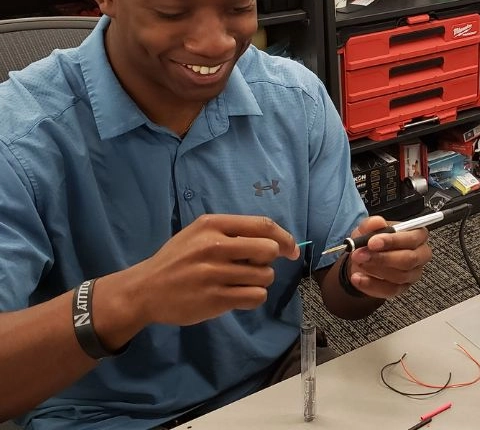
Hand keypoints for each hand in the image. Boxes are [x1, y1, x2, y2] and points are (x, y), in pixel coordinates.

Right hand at [132, 214, 297, 325]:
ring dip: (259, 281)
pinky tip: (237, 296)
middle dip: (268, 261)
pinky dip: (253, 297)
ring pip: (264, 276)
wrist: (144, 290)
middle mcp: (213, 246)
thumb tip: (277, 242)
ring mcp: (214, 273)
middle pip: (268, 250)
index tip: (291, 250)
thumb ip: (233, 234)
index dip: (284, 238)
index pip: (262, 225)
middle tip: (254, 268)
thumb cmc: (177, 260)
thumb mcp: (198, 234)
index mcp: (212, 224)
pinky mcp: (214, 298)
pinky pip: (255, 297)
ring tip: (239, 282)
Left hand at [346, 216, 431, 298]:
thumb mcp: (368, 228)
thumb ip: (372, 224)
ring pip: (399, 276)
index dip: (392, 241)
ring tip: (358, 262)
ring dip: (375, 269)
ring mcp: (412, 274)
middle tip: (361, 254)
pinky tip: (358, 278)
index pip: (412, 239)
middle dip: (383, 258)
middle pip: (409, 260)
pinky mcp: (402, 288)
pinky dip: (371, 285)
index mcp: (418, 235)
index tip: (372, 242)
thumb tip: (376, 222)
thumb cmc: (373, 241)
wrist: (364, 258)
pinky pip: (389, 291)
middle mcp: (420, 255)